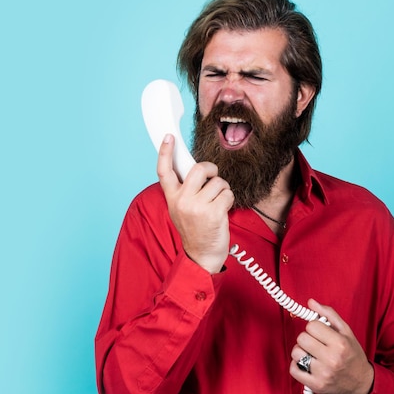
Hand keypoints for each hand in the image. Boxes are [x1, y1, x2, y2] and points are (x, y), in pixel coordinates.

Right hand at [157, 134, 233, 273]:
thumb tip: (195, 168)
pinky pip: (227, 193)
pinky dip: (229, 199)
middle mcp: (181, 201)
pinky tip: (223, 211)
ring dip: (222, 189)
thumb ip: (184, 190)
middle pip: (199, 168)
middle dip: (211, 170)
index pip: (164, 171)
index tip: (169, 137)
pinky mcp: (213, 213)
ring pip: (217, 182)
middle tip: (213, 179)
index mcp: (172, 198)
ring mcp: (196, 207)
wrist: (202, 256)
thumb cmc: (195, 229)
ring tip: (217, 203)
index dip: (166, 152)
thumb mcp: (181, 209)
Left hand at [290, 299, 373, 393]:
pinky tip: (306, 364)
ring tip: (311, 354)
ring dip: (301, 352)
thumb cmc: (353, 356)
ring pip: (296, 353)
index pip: (312, 325)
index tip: (319, 332)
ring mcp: (323, 373)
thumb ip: (329, 314)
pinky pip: (293, 369)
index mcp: (340, 343)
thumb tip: (311, 302)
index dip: (314, 327)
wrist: (361, 384)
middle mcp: (332, 359)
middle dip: (307, 338)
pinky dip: (296, 365)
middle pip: (302, 338)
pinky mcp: (316, 385)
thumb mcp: (346, 332)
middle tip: (315, 343)